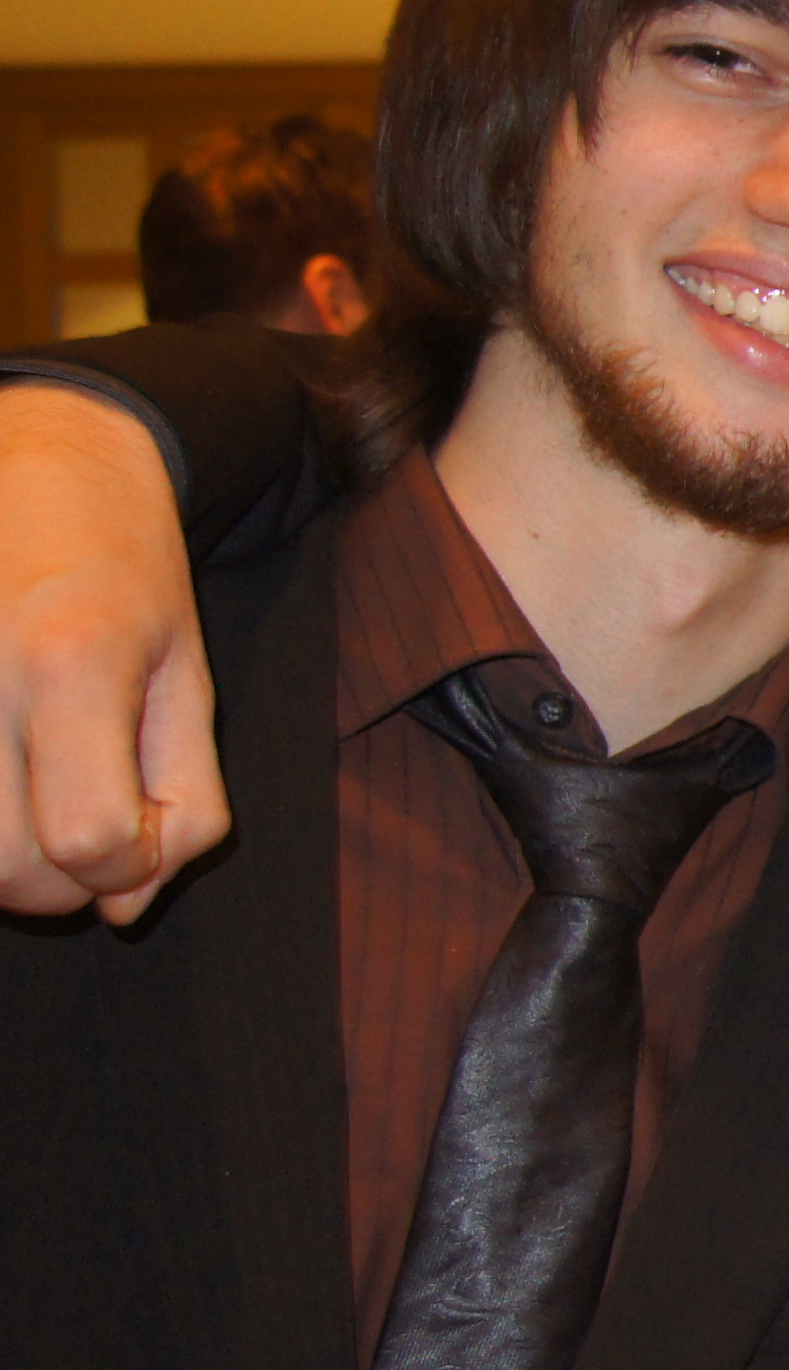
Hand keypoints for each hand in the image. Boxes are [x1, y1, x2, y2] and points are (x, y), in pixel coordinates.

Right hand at [0, 387, 222, 922]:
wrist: (37, 462)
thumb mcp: (189, 677)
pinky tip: (9, 775)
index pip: (89, 842)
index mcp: (71, 664)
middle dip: (66, 882)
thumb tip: (123, 907)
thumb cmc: (125, 571)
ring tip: (44, 797)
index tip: (146, 826)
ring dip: (8, 863)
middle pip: (5, 871)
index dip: (130, 866)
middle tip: (94, 821)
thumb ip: (183, 800)